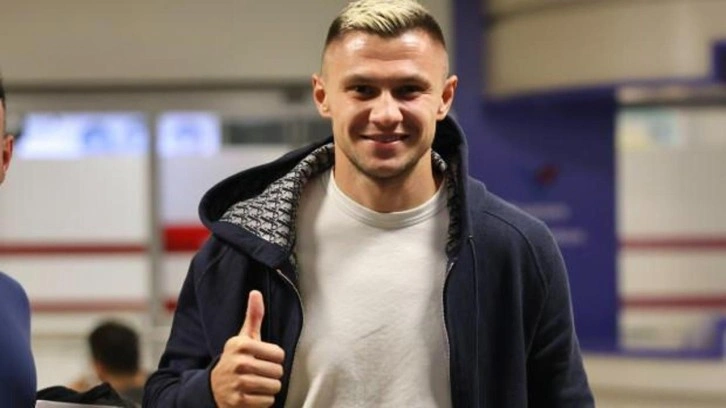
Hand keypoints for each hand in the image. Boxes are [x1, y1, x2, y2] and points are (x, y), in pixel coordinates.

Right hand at [211, 290, 284, 407]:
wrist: (212, 388)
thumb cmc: (235, 360)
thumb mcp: (242, 338)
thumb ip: (253, 316)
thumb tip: (256, 293)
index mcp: (241, 345)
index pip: (279, 354)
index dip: (274, 358)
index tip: (262, 359)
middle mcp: (238, 362)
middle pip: (278, 372)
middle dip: (272, 375)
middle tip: (259, 373)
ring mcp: (238, 383)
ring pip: (274, 387)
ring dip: (268, 388)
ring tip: (256, 384)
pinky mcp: (238, 401)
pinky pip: (267, 402)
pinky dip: (263, 401)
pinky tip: (252, 395)